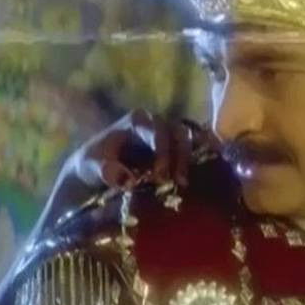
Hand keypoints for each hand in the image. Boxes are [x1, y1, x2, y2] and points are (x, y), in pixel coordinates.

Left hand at [65, 109, 212, 192]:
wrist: (97, 173)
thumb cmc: (93, 164)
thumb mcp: (90, 166)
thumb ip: (105, 170)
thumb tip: (127, 179)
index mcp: (136, 121)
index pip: (153, 127)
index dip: (160, 146)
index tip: (159, 173)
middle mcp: (155, 124)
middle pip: (175, 132)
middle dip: (177, 155)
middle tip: (172, 181)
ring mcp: (168, 137)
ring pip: (187, 140)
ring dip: (188, 160)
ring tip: (182, 184)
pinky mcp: (176, 151)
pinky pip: (195, 148)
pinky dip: (204, 155)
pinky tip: (214, 168)